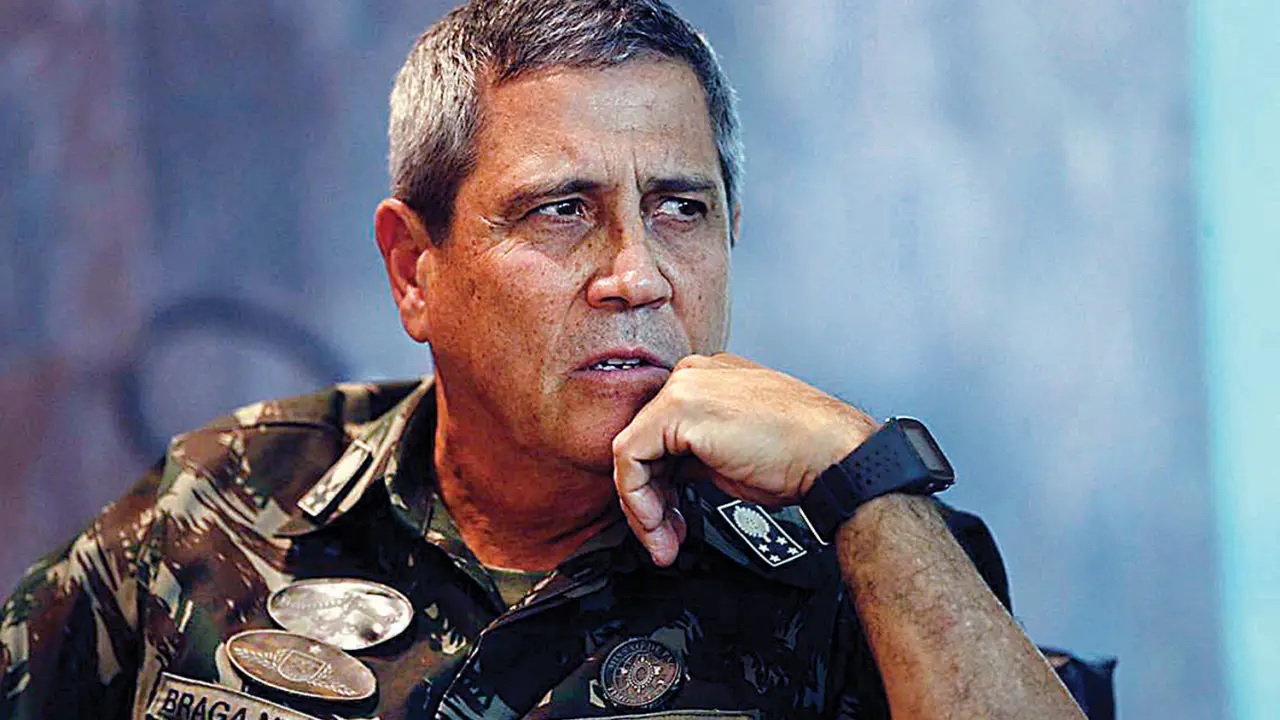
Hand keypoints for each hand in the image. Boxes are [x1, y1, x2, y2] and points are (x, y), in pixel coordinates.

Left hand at [611, 353, 878, 565]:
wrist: (835, 456)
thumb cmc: (803, 455)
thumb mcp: (735, 453)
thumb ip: (697, 455)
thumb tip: (670, 479)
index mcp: (710, 379)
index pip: (661, 434)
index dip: (660, 483)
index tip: (672, 519)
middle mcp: (693, 376)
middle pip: (644, 442)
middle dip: (650, 500)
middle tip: (664, 539)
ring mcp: (683, 388)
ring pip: (631, 453)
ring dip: (642, 508)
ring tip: (663, 542)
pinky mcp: (676, 410)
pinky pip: (631, 459)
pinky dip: (638, 500)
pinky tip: (660, 526)